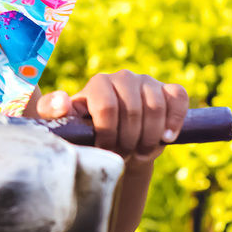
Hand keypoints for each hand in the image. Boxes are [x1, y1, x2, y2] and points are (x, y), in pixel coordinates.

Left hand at [36, 71, 189, 171]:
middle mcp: (124, 77)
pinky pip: (179, 99)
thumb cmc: (88, 133)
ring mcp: (148, 82)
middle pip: (132, 111)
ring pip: (156, 109)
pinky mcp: (170, 90)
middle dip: (128, 140)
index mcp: (98, 83)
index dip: (108, 134)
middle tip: (124, 154)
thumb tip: (63, 102)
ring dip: (150, 137)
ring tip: (140, 151)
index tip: (106, 150)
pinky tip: (167, 137)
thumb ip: (53, 111)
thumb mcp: (66, 124)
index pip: (106, 107)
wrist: (118, 142)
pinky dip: (175, 120)